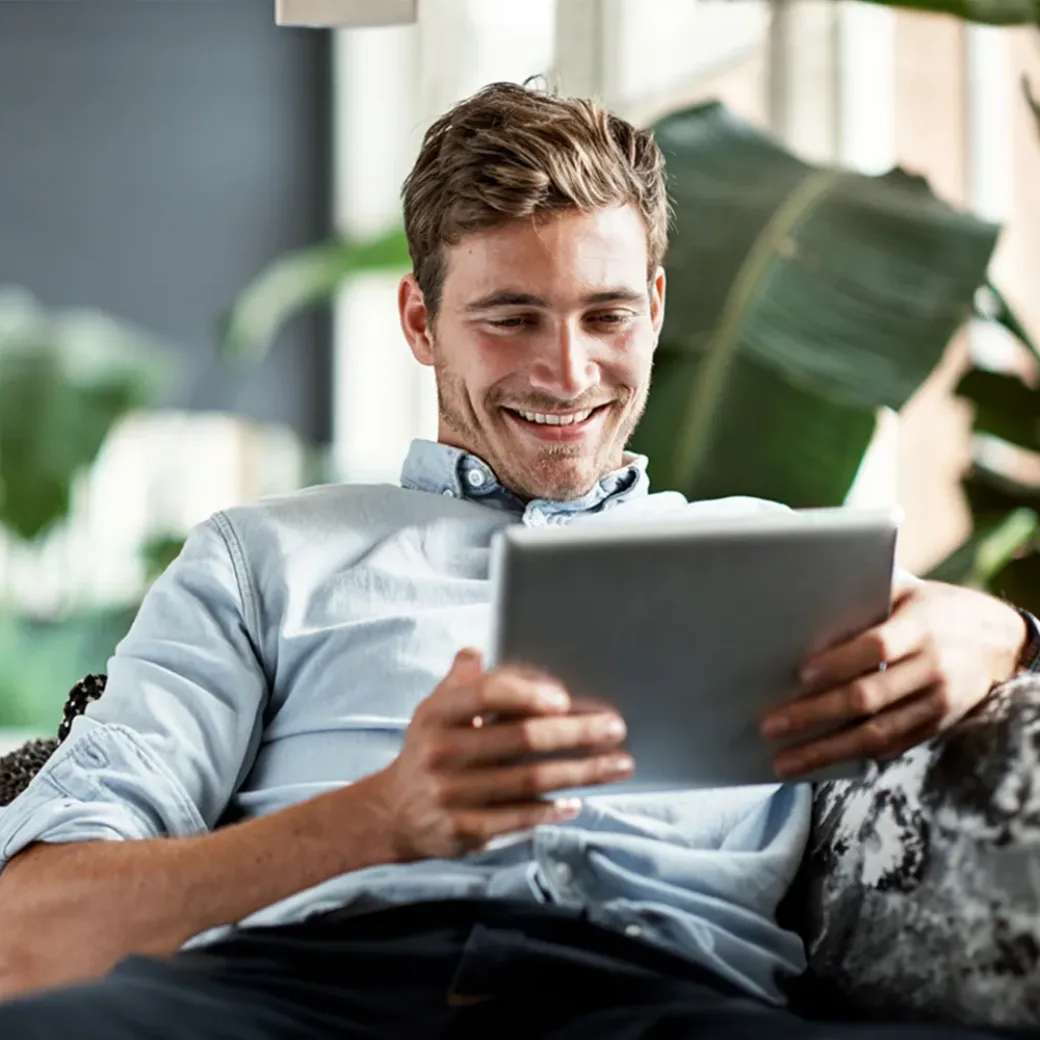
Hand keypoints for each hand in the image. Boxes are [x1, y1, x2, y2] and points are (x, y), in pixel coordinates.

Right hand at [372, 649, 632, 859]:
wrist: (392, 812)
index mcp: (437, 714)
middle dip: (575, 733)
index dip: (526, 693)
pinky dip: (552, 809)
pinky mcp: (463, 831)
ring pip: (528, 780)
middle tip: (615, 728)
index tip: (564, 697)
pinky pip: (518, 818)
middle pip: (520, 739)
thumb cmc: (429, 750)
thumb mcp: (436, 709)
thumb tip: (477, 651)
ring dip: (580, 772)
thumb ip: (463, 681)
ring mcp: (451, 795)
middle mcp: (441, 753)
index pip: (485, 694)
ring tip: (618, 763)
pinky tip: (578, 800)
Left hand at [759, 576, 1027, 779]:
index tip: (800, 673)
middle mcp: (933, 666)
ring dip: (826, 750)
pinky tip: (818, 763)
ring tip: (785, 761)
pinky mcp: (937, 726)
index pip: (877, 645)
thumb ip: (863, 595)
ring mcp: (938, 702)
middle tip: (771, 725)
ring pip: (877, 733)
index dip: (839, 661)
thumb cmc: (931, 607)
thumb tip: (802, 602)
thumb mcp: (905, 590)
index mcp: (922, 626)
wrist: (999, 639)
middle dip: (814, 714)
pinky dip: (853, 756)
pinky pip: (892, 746)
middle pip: (868, 696)